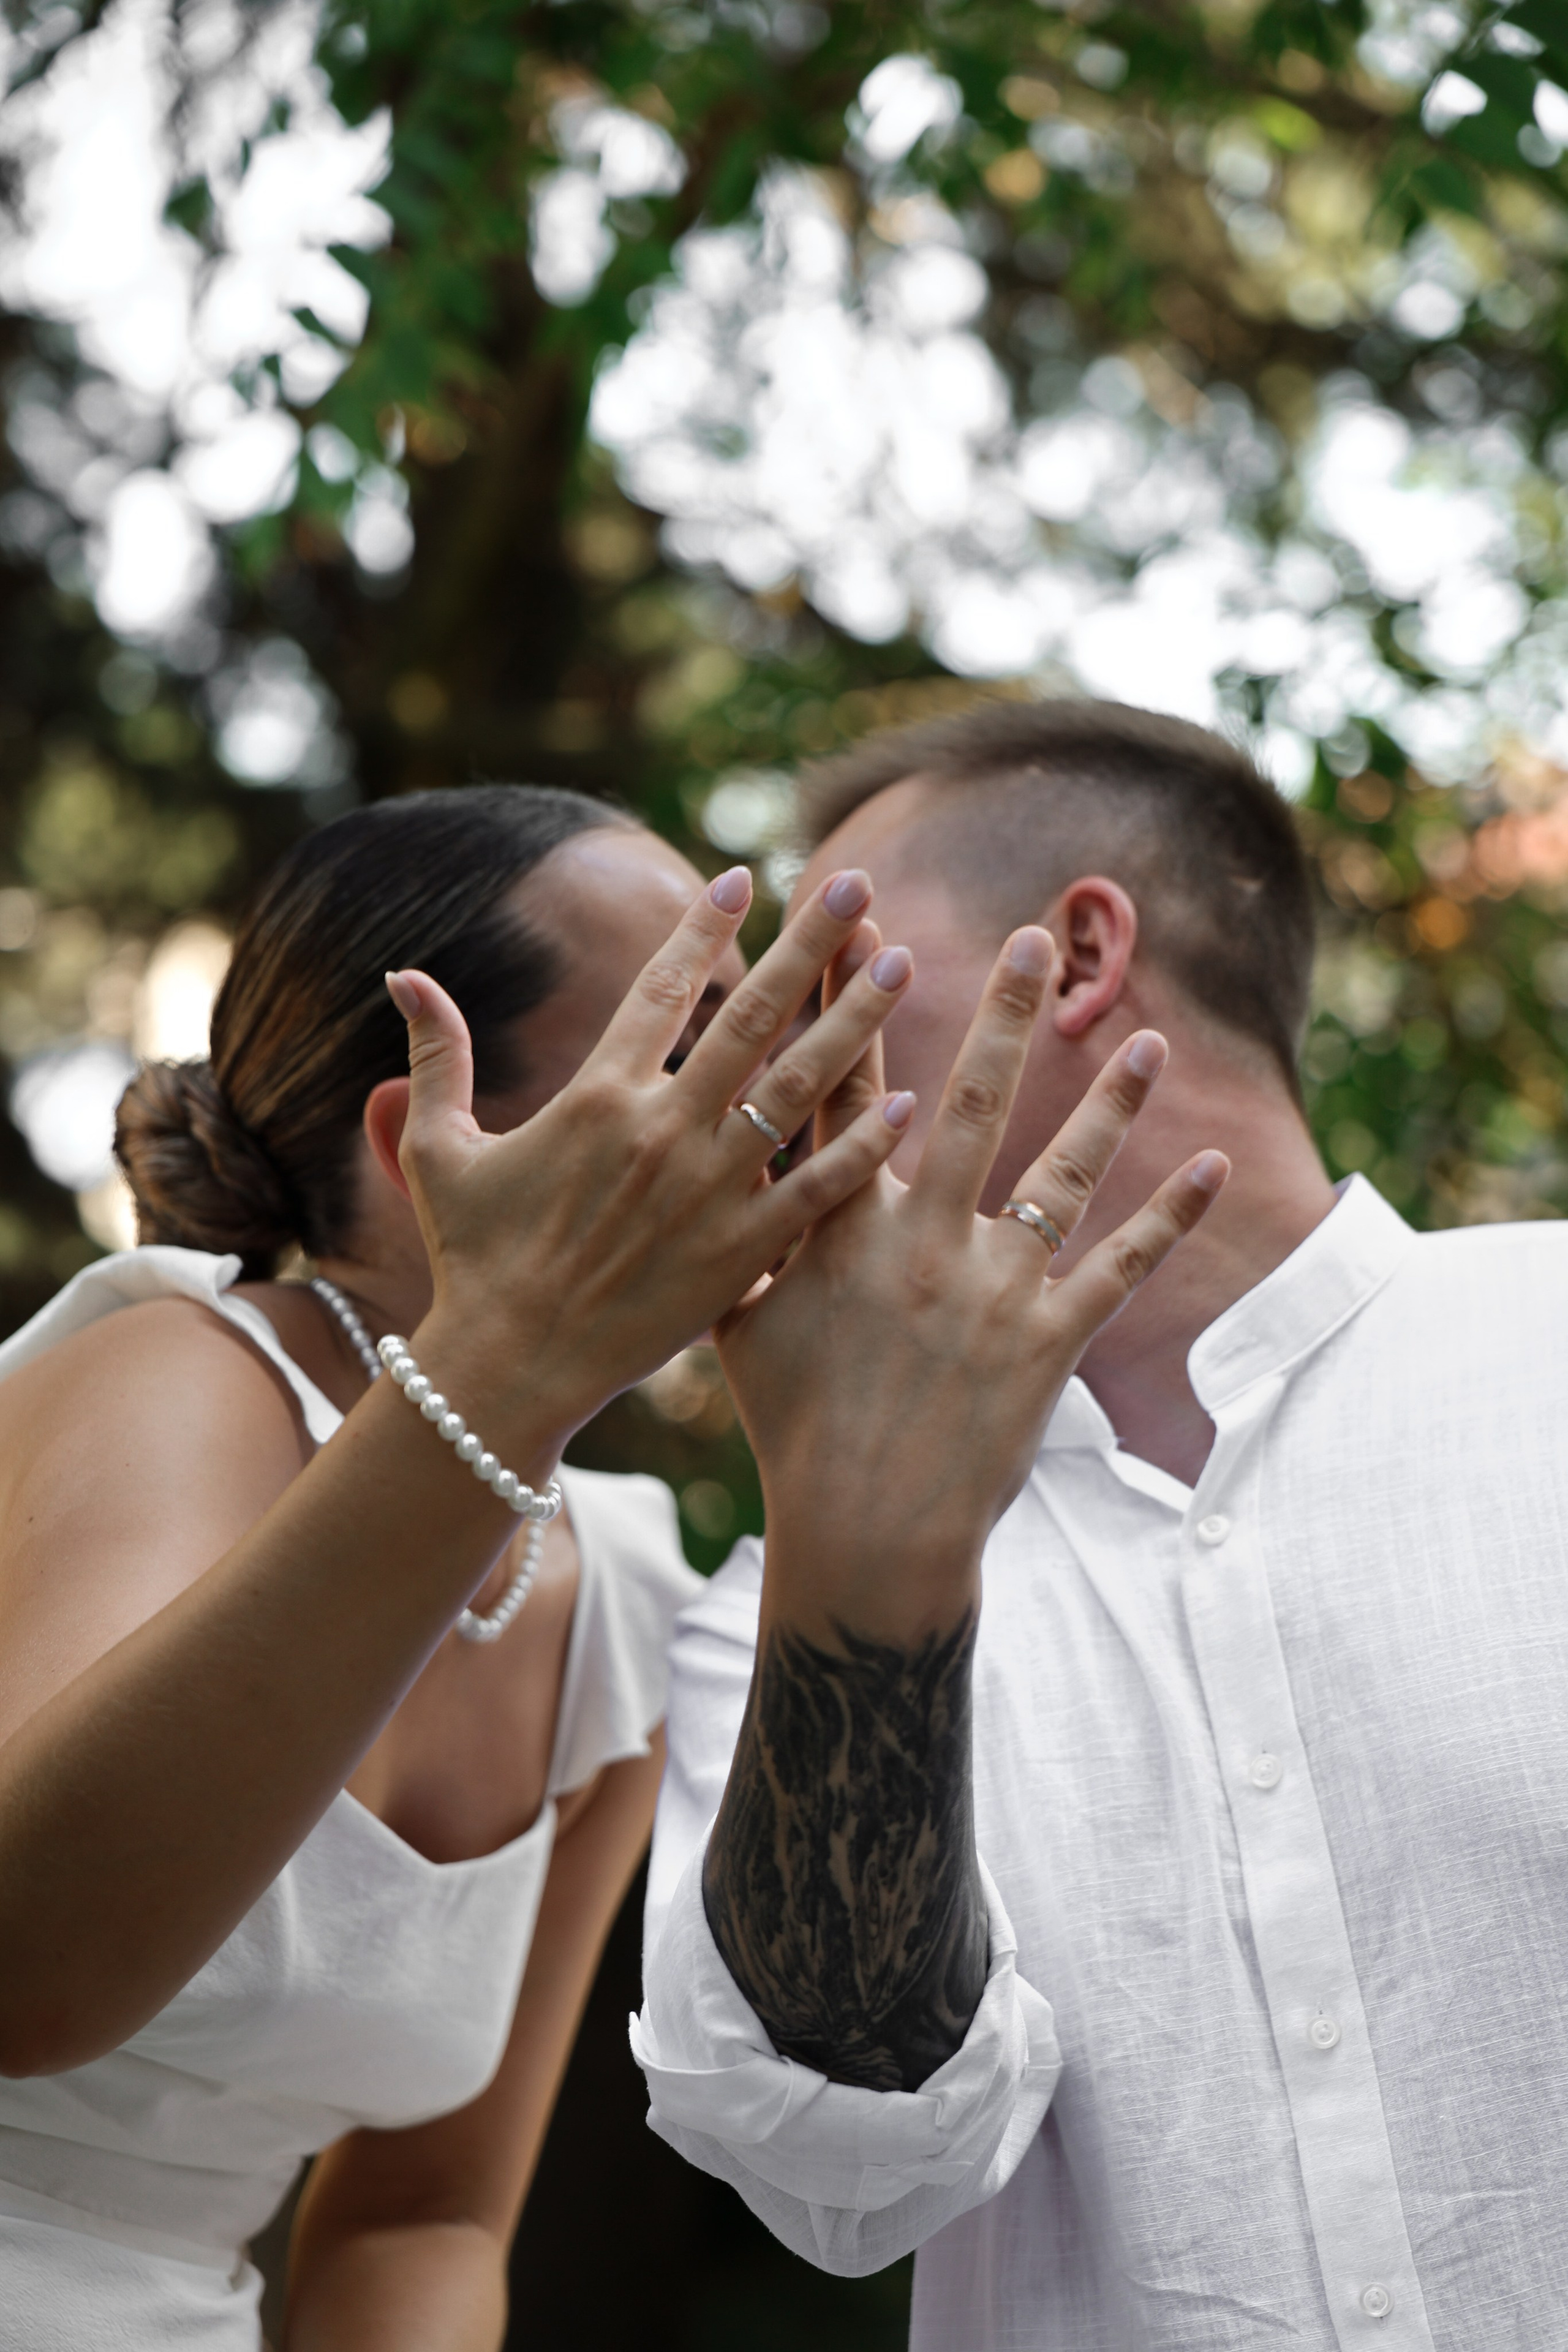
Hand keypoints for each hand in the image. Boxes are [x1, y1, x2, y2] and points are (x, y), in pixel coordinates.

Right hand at [386, 866, 914, 1446]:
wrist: (508, 1371)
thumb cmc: (472, 1262)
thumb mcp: (437, 1151)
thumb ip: (437, 1057)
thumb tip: (402, 973)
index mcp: (597, 1097)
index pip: (662, 988)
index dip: (703, 927)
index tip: (744, 875)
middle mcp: (662, 1132)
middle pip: (751, 1017)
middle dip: (807, 945)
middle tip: (854, 883)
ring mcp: (708, 1192)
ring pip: (799, 1089)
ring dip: (854, 1022)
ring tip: (901, 963)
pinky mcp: (741, 1255)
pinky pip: (816, 1190)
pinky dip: (863, 1148)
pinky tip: (908, 1104)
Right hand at [714, 924, 1227, 1631]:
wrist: (865, 1534)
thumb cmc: (791, 1431)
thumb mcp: (741, 1326)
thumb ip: (746, 1243)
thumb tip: (724, 1177)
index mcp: (841, 1230)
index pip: (848, 1090)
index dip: (852, 1001)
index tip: (862, 922)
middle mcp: (922, 1241)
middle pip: (974, 1100)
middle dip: (1005, 1012)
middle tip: (1036, 936)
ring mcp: (993, 1288)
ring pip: (1065, 1170)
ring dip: (1110, 1099)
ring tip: (1146, 1036)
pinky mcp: (1050, 1340)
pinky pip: (1122, 1263)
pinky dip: (1170, 1213)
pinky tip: (1211, 1161)